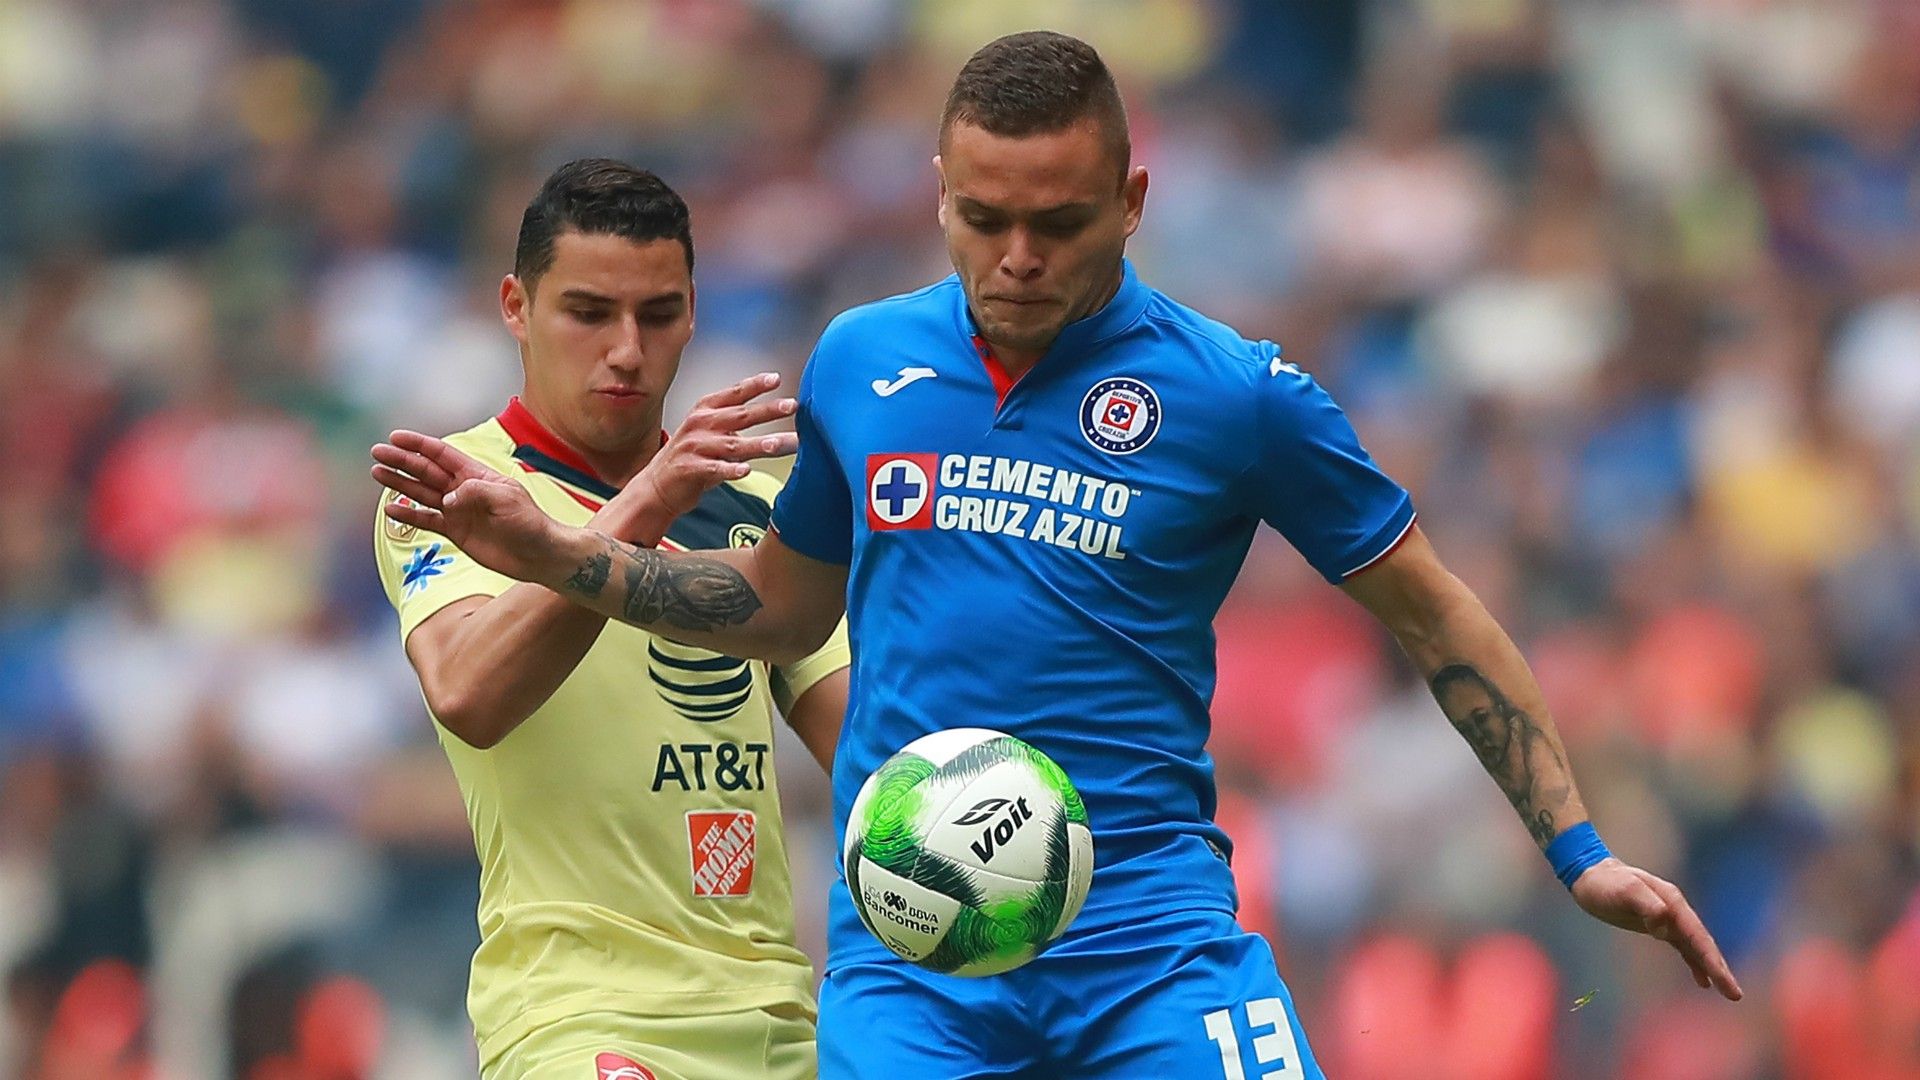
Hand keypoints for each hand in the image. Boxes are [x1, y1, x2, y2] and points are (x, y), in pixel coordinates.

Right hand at [372, 430, 567, 583]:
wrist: (538, 554)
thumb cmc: (529, 522)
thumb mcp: (506, 498)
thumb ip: (476, 492)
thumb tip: (447, 498)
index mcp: (476, 475)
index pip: (442, 454)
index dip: (418, 445)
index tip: (395, 437)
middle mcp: (463, 490)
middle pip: (426, 471)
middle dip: (402, 461)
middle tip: (377, 453)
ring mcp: (457, 510)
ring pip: (422, 493)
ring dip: (400, 484)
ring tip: (377, 473)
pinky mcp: (455, 532)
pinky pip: (427, 521)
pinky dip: (409, 516)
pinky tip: (391, 510)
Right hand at [624, 371, 798, 518]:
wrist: (657, 486)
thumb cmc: (691, 458)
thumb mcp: (711, 433)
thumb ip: (737, 425)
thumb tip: (775, 418)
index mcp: (705, 411)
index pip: (734, 394)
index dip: (755, 385)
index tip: (776, 379)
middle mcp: (700, 425)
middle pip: (740, 415)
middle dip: (768, 410)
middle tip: (791, 405)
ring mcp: (694, 447)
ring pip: (732, 444)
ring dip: (757, 444)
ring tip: (777, 443)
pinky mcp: (690, 469)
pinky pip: (714, 469)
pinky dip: (730, 469)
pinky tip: (745, 470)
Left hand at [1570, 857, 1742, 1000]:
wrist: (1591, 875)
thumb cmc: (1606, 884)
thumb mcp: (1624, 891)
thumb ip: (1646, 905)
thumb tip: (1664, 927)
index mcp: (1672, 902)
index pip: (1697, 935)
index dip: (1712, 959)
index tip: (1725, 980)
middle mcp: (1676, 910)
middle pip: (1703, 943)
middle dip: (1720, 968)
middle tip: (1735, 995)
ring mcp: (1669, 917)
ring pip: (1696, 946)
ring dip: (1712, 968)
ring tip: (1728, 992)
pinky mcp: (1659, 925)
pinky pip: (1683, 947)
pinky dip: (1695, 963)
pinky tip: (1702, 981)